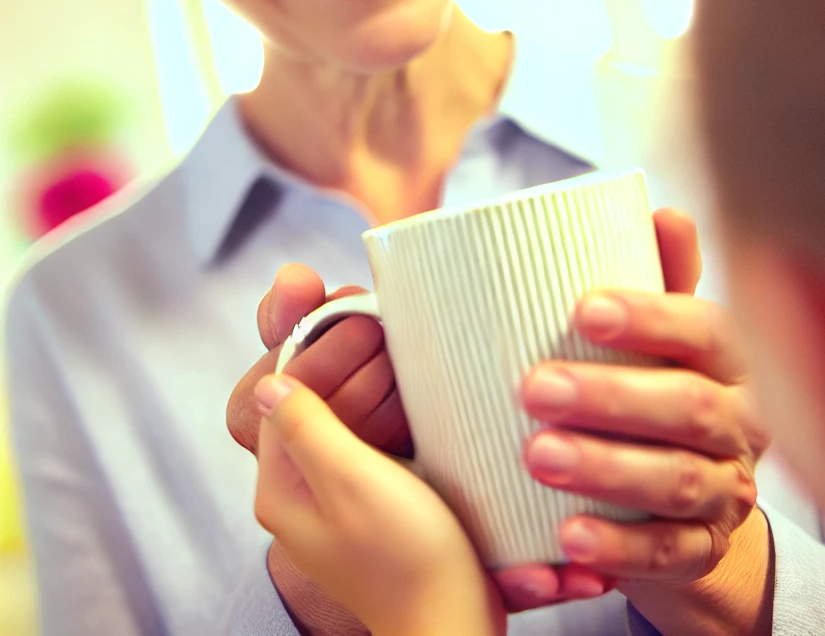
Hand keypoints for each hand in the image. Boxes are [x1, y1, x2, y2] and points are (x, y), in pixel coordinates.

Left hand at [227, 265, 410, 634]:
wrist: (454, 620)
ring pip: (342, 416)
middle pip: (309, 403)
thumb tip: (267, 382)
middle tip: (379, 327)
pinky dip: (386, 408)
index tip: (358, 322)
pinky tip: (412, 391)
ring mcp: (336, 500)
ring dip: (367, 379)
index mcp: (281, 488)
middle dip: (341, 361)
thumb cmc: (408, 555)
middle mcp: (300, 493)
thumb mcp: (352, 482)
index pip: (281, 397)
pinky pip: (367, 439)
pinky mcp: (371, 503)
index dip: (313, 352)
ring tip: (397, 347)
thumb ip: (307, 428)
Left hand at [517, 209, 772, 634]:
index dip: (652, 317)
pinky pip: (668, 554)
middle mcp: (743, 422)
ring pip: (677, 482)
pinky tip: (568, 540)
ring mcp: (729, 490)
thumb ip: (666, 279)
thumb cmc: (672, 387)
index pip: (707, 330)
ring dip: (606, 469)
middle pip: (689, 408)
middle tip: (534, 388)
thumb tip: (662, 208)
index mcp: (734, 358)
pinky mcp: (705, 549)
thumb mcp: (674, 335)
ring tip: (537, 457)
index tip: (583, 308)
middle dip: (612, 398)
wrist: (705, 499)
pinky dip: (619, 549)